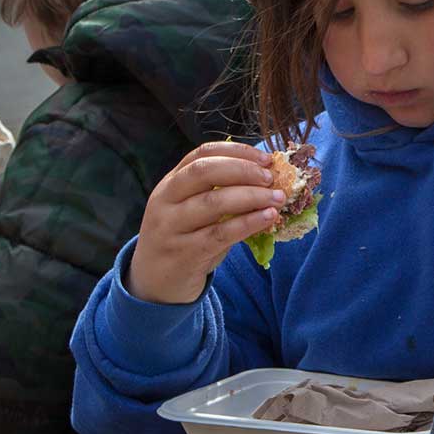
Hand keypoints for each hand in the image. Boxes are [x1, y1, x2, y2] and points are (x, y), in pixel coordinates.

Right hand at [126, 143, 284, 306]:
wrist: (155, 282)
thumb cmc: (184, 238)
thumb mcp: (190, 209)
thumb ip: (219, 192)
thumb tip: (268, 178)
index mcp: (170, 183)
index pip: (201, 154)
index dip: (236, 152)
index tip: (265, 158)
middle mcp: (165, 201)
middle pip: (204, 172)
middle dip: (243, 170)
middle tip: (271, 178)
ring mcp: (172, 227)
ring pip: (213, 202)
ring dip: (251, 196)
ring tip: (277, 198)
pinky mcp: (184, 253)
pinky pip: (220, 234)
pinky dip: (248, 223)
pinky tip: (268, 217)